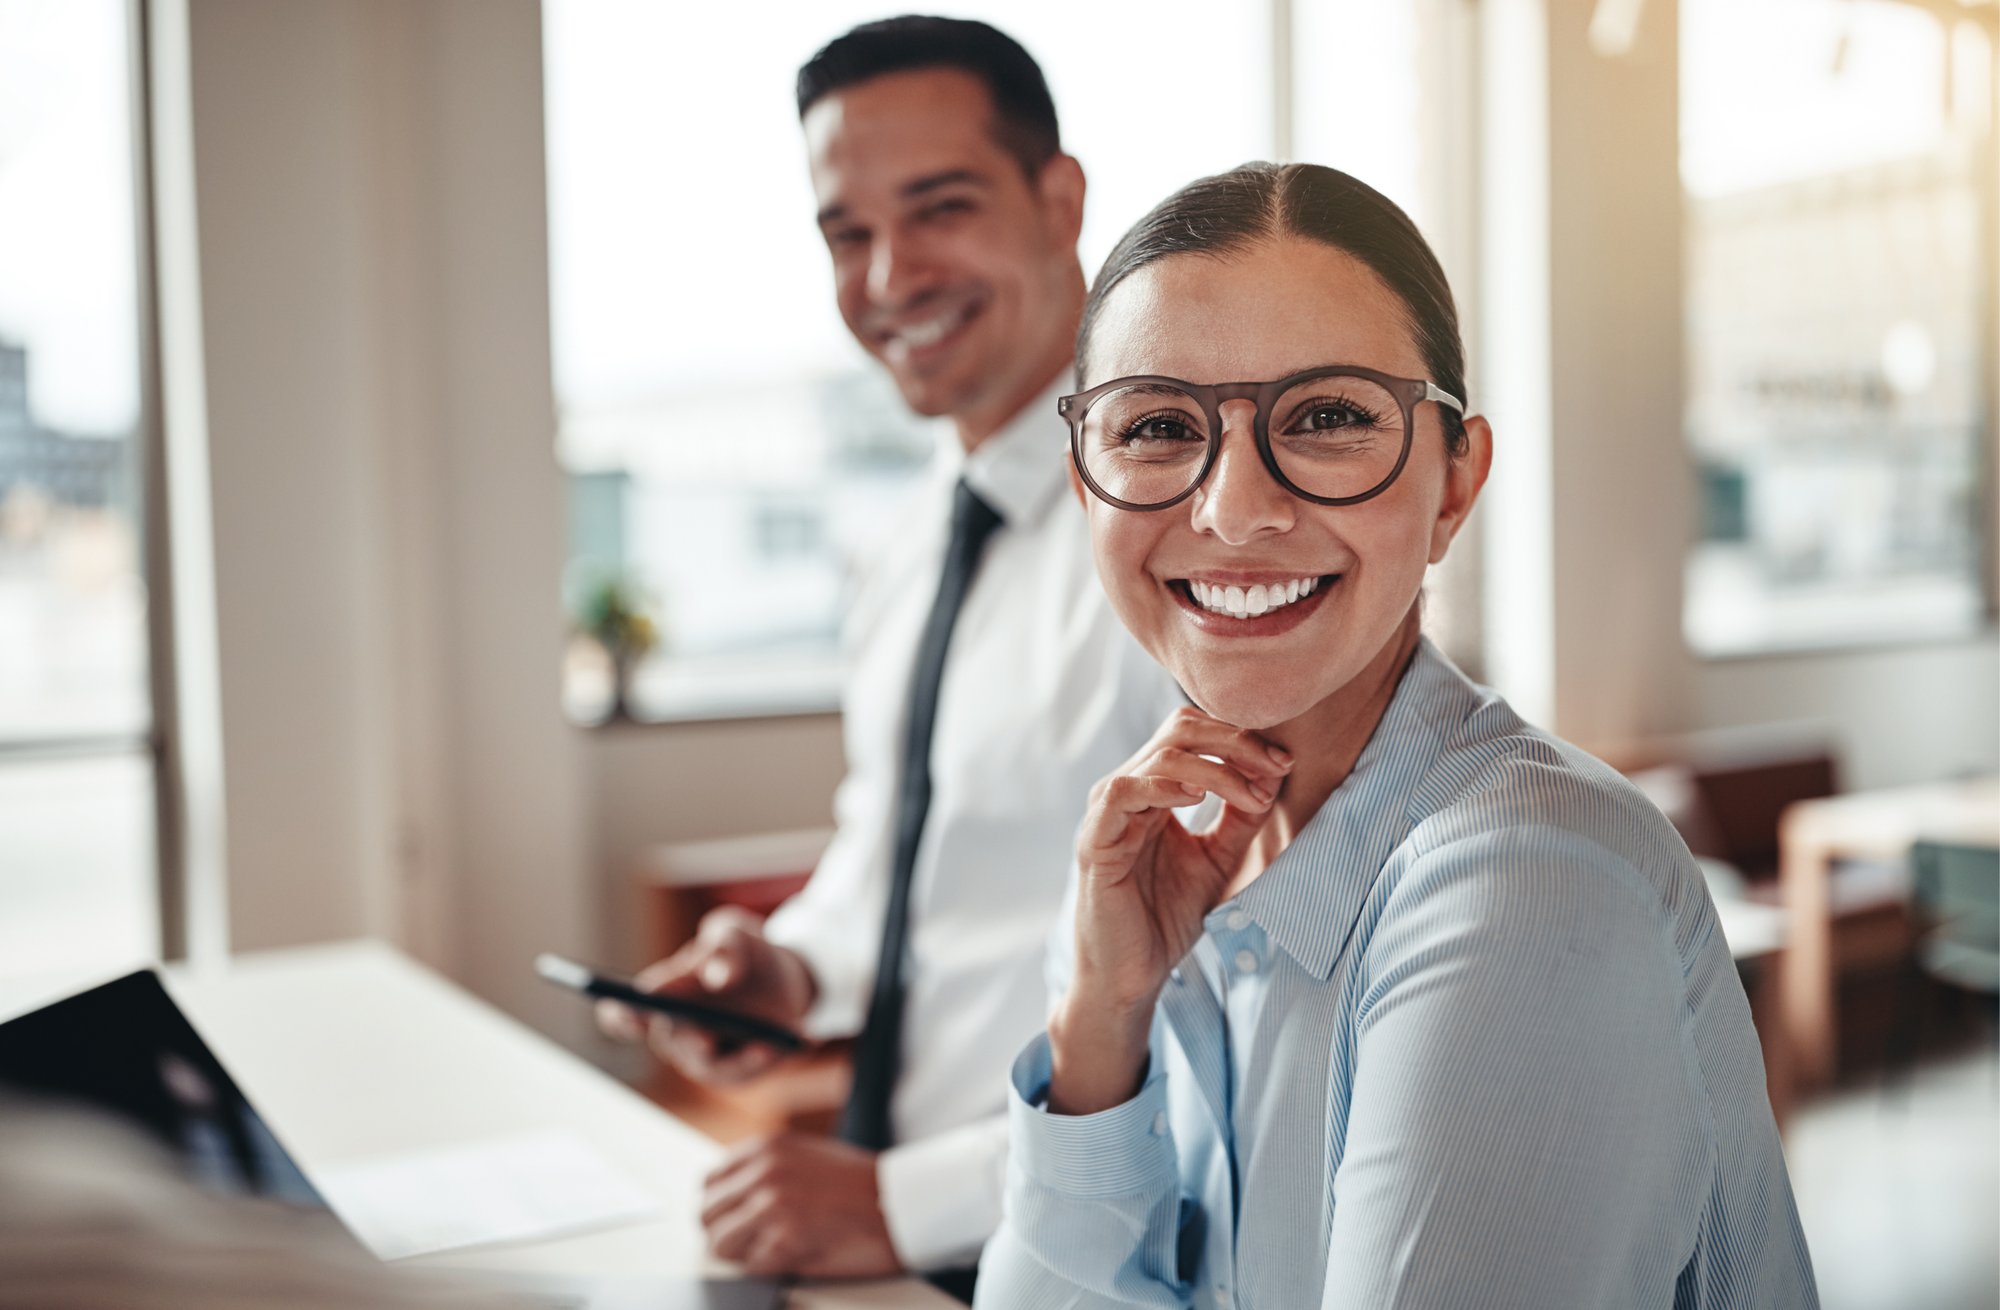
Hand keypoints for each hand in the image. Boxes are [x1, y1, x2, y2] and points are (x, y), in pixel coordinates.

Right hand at [596, 907, 815, 1085]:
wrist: (787, 976)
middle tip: (706, 1041)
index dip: (622, 1016)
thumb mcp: (738, 933)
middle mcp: (677, 1030)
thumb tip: (717, 976)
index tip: (637, 1012)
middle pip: (671, 1045)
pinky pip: (745, 1072)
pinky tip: (796, 1039)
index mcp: (664, 993)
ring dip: (740, 1059)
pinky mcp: (735, 1070)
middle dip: (689, 1042)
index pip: (624, 1014)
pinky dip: (769, 1058)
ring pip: (712, 1066)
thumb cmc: (746, 952)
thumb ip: (725, 944)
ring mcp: (705, 1055)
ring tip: (770, 1045)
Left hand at [700, 1133, 900, 1278]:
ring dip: (743, 1252)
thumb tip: (730, 1195)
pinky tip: (795, 1255)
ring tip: (774, 1249)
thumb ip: (764, 1169)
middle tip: (754, 1242)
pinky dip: (768, 1267)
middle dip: (727, 1232)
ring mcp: (772, 1206)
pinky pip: (751, 1266)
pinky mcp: (785, 1240)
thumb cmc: (860, 1185)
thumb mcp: (804, 1156)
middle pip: (707, 1215)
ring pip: (720, 1244)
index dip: (721, 1208)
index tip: (735, 1220)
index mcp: (765, 1149)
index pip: (709, 1183)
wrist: (901, 1203)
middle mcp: (763, 1172)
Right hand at [1051, 706, 1290, 1113]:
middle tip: (1275, 765)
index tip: (1284, 763)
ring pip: (1159, 757)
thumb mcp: (1219, 860)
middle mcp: (1128, 791)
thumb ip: (1241, 819)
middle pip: (1178, 731)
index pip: (1194, 736)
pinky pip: (1122, 793)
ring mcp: (1107, 813)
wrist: (1131, 975)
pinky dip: (1162, 786)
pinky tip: (1197, 799)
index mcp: (1153, 791)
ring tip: (1251, 794)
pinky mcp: (1094, 840)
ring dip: (1215, 767)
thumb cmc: (1166, 918)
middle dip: (1234, 741)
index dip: (1241, 740)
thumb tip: (1272, 776)